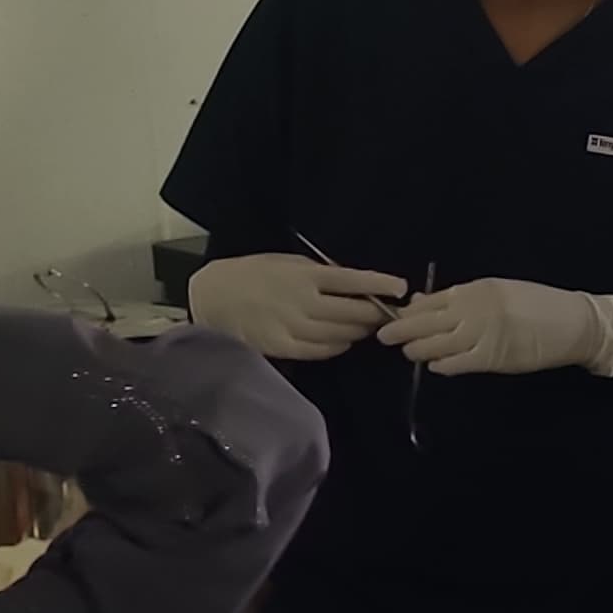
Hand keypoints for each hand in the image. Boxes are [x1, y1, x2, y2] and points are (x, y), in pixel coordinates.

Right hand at [186, 253, 405, 361]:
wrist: (212, 295)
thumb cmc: (254, 273)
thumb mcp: (288, 262)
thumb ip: (320, 273)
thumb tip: (355, 285)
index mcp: (305, 275)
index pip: (352, 280)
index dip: (380, 285)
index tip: (400, 287)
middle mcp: (302, 301)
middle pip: (352, 313)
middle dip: (374, 314)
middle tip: (386, 314)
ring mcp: (292, 326)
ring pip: (340, 335)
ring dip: (358, 332)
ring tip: (365, 328)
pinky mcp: (282, 347)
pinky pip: (320, 351)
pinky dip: (337, 347)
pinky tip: (342, 342)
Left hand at [379, 277, 612, 377]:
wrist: (574, 324)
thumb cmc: (537, 305)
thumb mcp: (498, 291)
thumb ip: (462, 298)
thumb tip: (423, 303)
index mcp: (475, 290)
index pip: (429, 301)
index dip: (407, 311)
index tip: (394, 317)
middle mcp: (474, 310)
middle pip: (424, 322)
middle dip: (399, 330)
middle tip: (384, 337)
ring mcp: (482, 335)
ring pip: (433, 344)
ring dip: (416, 349)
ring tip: (409, 352)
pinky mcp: (491, 359)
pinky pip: (454, 364)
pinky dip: (440, 365)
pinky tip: (435, 365)